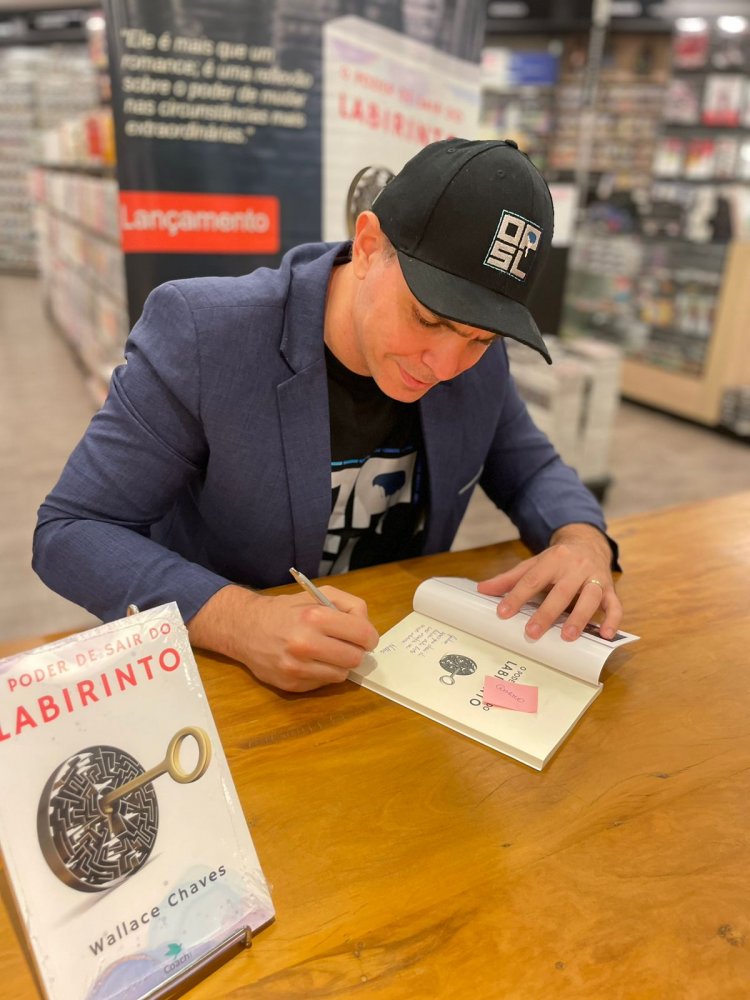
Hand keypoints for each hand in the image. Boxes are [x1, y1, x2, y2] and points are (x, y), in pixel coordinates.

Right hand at [188, 583, 379, 691]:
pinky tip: (311, 661)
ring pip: (342, 674)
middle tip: (346, 645)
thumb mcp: (316, 594)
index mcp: (314, 617)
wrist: (244, 628)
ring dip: (339, 664)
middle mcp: (305, 644)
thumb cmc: (285, 610)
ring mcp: (297, 668)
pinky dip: (323, 673)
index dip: (369, 636)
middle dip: (355, 651)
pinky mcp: (291, 684)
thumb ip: (348, 605)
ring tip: (327, 652)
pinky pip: (324, 683)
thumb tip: (367, 627)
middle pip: (355, 658)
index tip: (365, 637)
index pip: (363, 634)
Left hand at [477, 523, 621, 641]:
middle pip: (562, 591)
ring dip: (579, 617)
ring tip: (567, 636)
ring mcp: (595, 577)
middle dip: (547, 613)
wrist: (588, 542)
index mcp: (554, 559)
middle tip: (532, 632)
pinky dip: (613, 620)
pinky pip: (615, 605)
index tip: (503, 613)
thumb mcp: (534, 563)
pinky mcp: (610, 589)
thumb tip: (482, 589)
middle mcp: (576, 567)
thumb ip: (510, 578)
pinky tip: (606, 635)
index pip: (533, 579)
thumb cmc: (558, 559)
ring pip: (590, 598)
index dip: (517, 596)